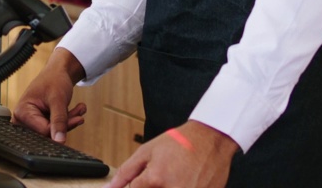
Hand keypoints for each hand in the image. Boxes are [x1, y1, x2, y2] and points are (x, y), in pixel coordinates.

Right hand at [11, 48, 87, 141]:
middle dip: (65, 124)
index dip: (61, 127)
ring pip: (52, 131)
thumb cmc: (54, 80)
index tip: (77, 120)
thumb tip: (60, 141)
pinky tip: (76, 110)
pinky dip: (66, 120)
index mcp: (22, 112)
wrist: (57, 71)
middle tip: (79, 115)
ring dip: (68, 121)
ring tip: (79, 109)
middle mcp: (22, 119)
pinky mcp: (39, 122)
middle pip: (47, 133)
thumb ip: (59, 120)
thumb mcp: (58, 100)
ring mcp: (30, 121)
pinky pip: (54, 128)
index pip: (42, 130)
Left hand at [106, 121, 236, 187]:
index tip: (145, 180)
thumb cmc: (180, 143)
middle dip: (154, 185)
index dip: (135, 186)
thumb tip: (110, 187)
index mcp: (156, 179)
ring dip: (167, 186)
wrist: (211, 139)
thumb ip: (126, 172)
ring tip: (175, 176)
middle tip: (163, 175)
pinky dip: (180, 187)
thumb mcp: (148, 151)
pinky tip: (185, 180)